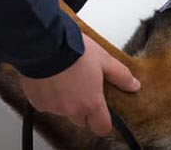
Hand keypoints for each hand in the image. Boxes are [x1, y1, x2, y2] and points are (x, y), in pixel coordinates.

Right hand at [18, 34, 140, 135]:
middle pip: (81, 119)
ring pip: (62, 110)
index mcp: (91, 103)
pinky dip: (48, 94)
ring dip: (64, 99)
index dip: (103, 122)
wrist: (44, 43)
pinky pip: (45, 103)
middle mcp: (72, 109)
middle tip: (81, 86)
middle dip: (82, 107)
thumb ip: (120, 75)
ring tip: (64, 77)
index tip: (103, 115)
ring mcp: (53, 107)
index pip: (102, 128)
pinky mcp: (37, 101)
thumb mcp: (103, 59)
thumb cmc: (72, 50)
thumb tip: (133, 85)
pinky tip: (50, 77)